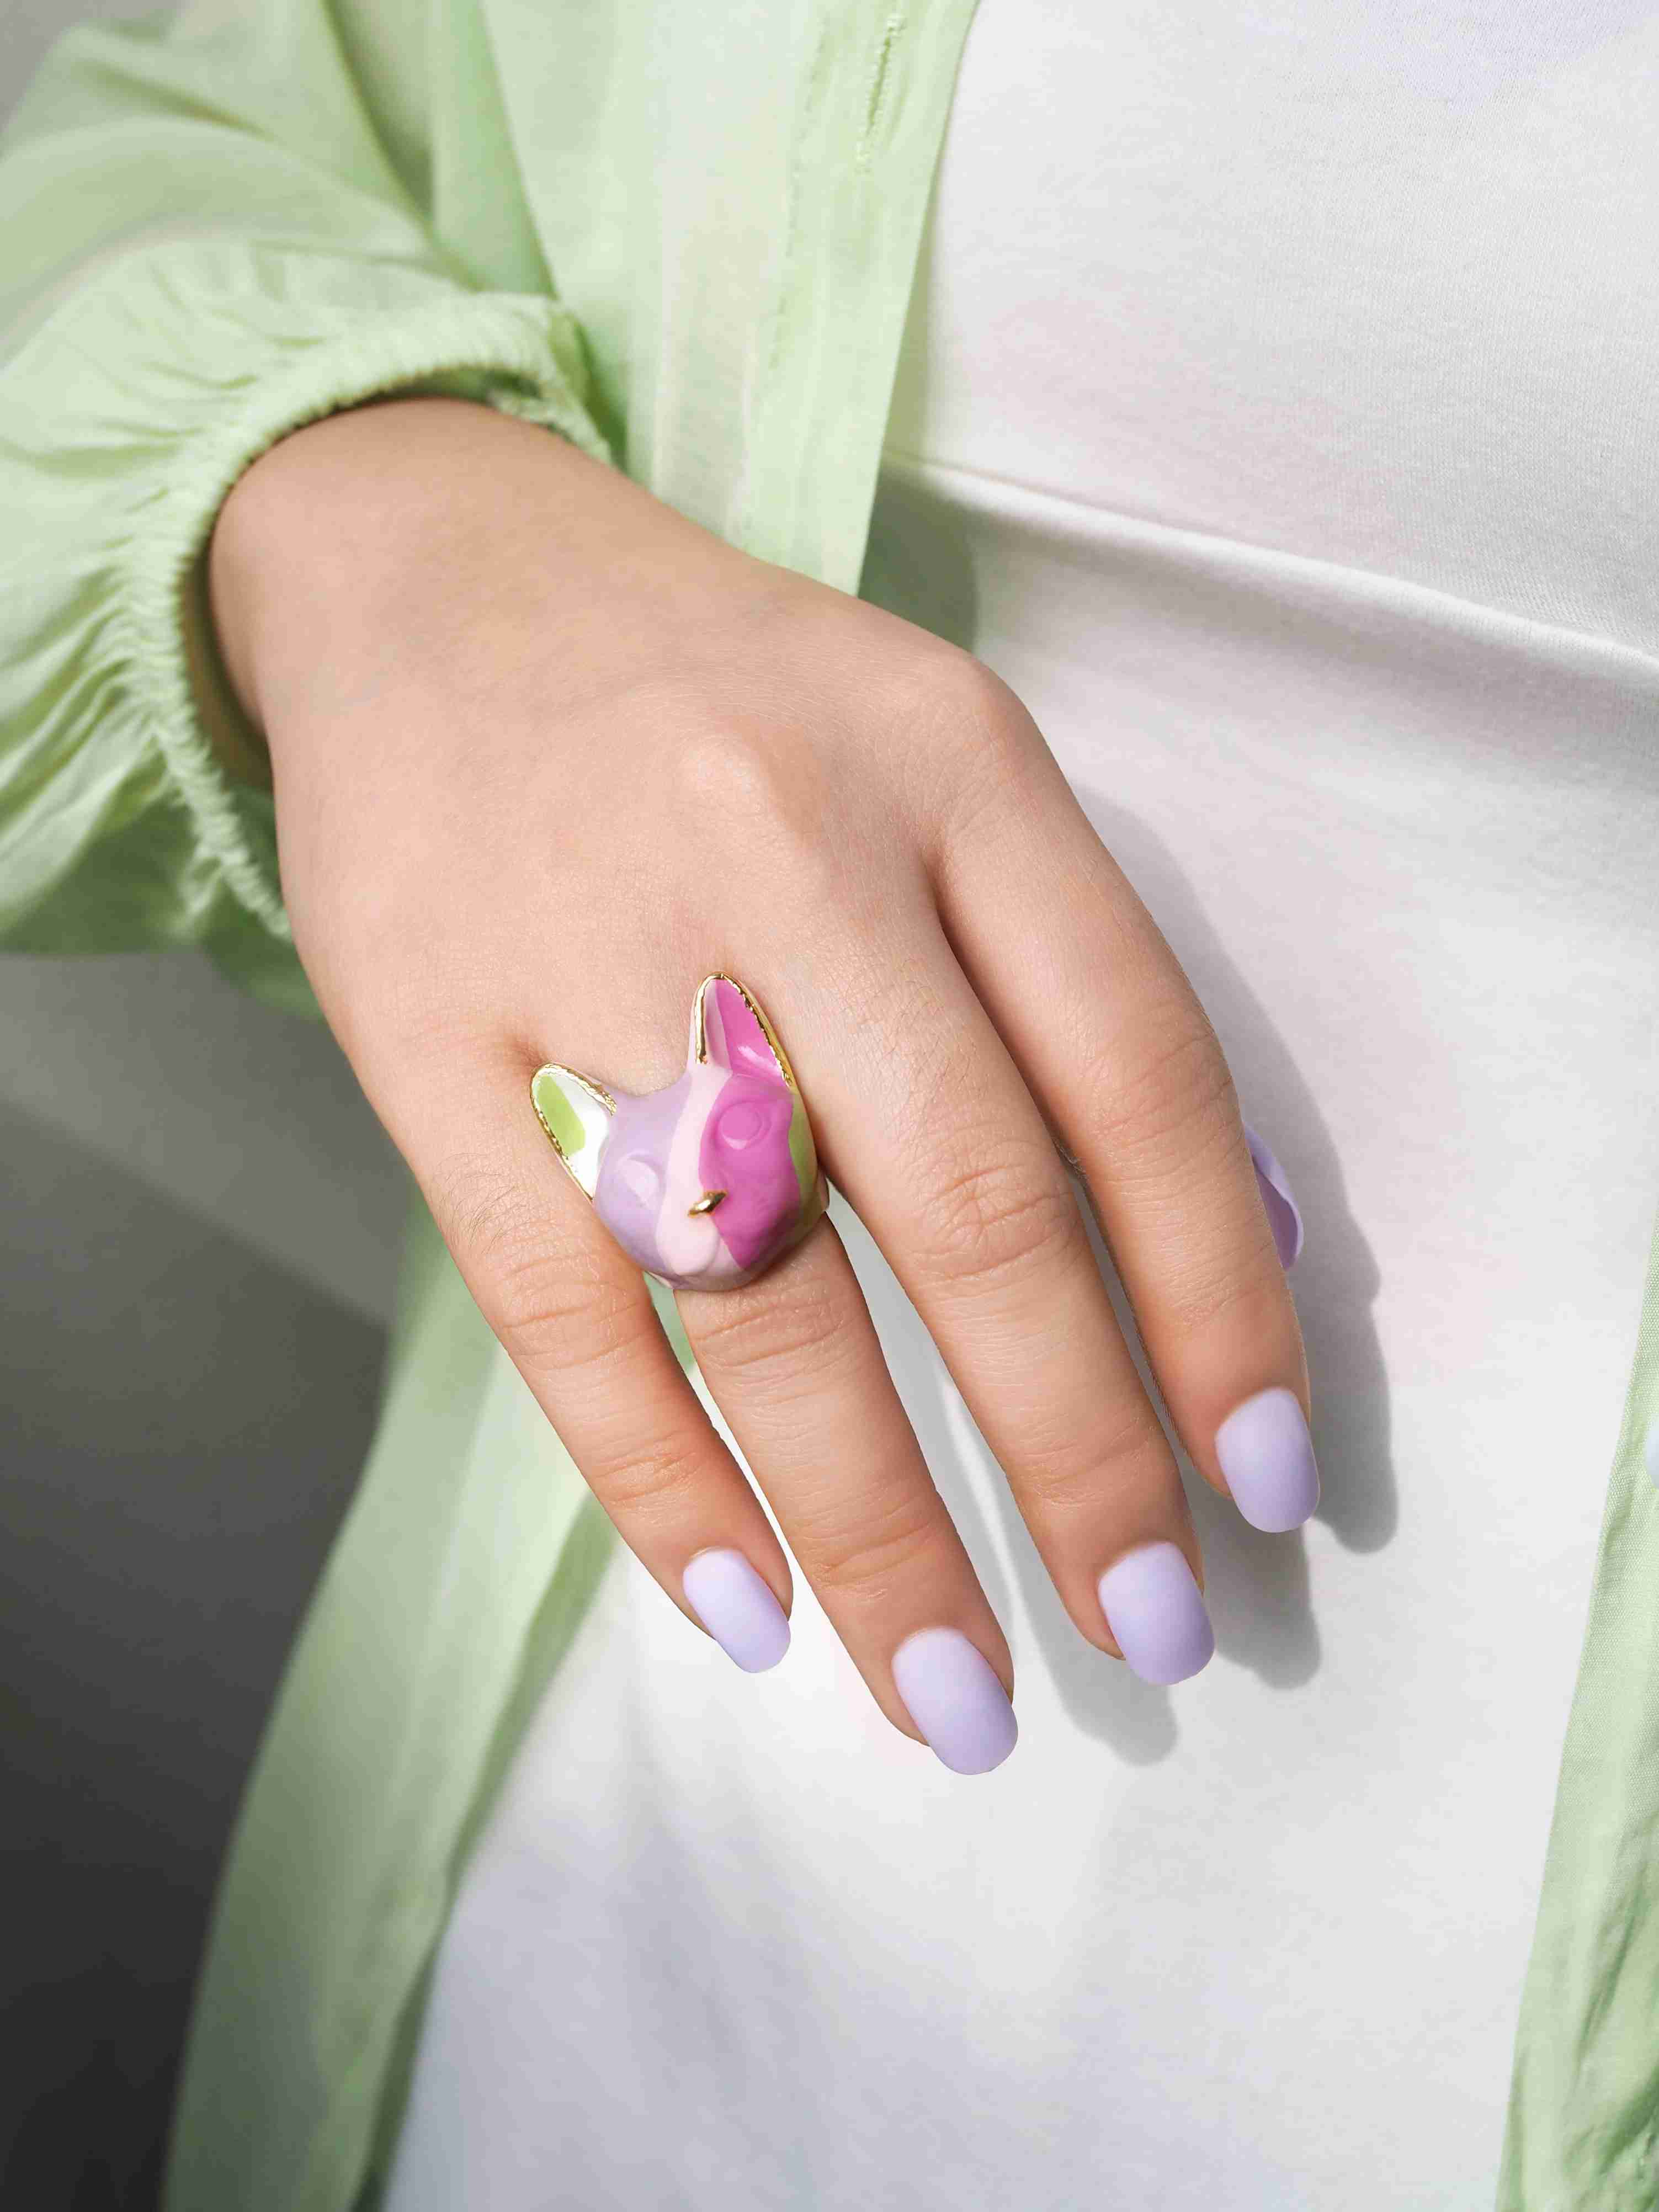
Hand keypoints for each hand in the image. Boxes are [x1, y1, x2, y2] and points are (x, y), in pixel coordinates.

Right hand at [209, 395, 1312, 1771]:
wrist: (430, 572)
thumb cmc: (726, 705)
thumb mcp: (934, 760)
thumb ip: (1062, 977)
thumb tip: (1224, 1255)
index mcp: (950, 764)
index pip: (1135, 1068)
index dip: (1219, 1295)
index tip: (1264, 1478)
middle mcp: (785, 847)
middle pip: (968, 1199)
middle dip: (1076, 1448)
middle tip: (1146, 1631)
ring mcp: (591, 942)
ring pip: (761, 1287)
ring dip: (877, 1523)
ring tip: (954, 1689)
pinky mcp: (424, 1031)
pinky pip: (560, 1302)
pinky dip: (661, 1476)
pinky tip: (744, 1600)